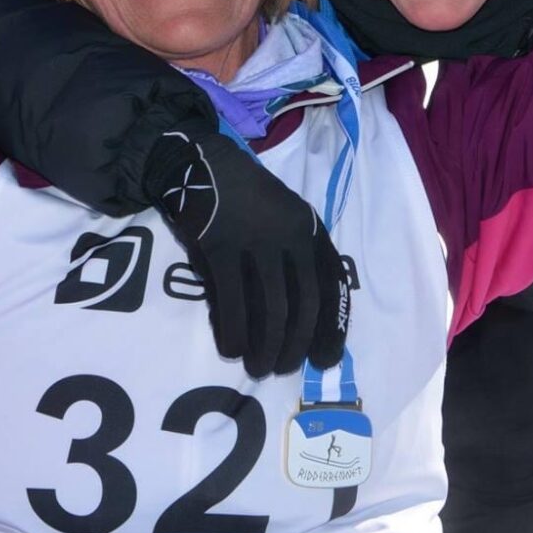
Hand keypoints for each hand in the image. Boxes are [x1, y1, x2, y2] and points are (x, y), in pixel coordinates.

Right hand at [146, 129, 348, 378]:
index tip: (325, 359)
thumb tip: (301, 321)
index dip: (332, 326)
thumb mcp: (283, 217)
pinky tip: (230, 348)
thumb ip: (295, 258)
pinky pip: (232, 302)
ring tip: (257, 366)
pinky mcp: (220, 247)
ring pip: (271, 308)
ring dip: (266, 346)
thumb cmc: (244, 198)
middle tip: (282, 367)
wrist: (199, 165)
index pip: (331, 284)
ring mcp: (255, 241)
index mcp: (310, 228)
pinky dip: (233, 332)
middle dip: (295, 344)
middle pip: (303, 303)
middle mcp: (290, 235)